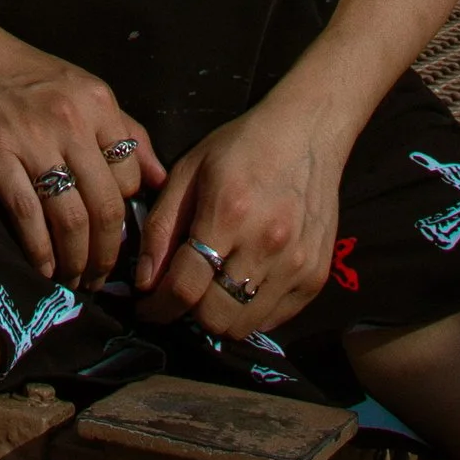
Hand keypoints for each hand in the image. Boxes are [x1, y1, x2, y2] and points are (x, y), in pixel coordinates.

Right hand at [0, 22, 160, 290]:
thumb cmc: (21, 71)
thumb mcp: (81, 87)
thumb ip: (123, 129)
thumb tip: (158, 177)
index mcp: (98, 102)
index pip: (130, 176)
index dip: (126, 217)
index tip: (115, 239)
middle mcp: (71, 119)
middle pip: (104, 205)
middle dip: (106, 253)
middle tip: (99, 277)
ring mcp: (32, 136)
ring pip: (69, 217)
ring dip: (75, 260)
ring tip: (74, 279)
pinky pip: (27, 213)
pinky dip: (39, 250)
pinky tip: (43, 267)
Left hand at [135, 91, 351, 340]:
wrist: (308, 133)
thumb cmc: (242, 146)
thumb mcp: (189, 171)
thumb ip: (161, 227)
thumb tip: (144, 281)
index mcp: (228, 213)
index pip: (184, 286)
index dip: (157, 306)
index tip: (147, 307)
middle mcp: (266, 244)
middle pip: (213, 316)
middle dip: (188, 311)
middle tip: (184, 292)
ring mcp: (296, 264)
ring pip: (242, 326)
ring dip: (219, 315)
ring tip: (213, 288)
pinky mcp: (315, 276)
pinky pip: (272, 320)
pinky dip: (250, 312)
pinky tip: (243, 283)